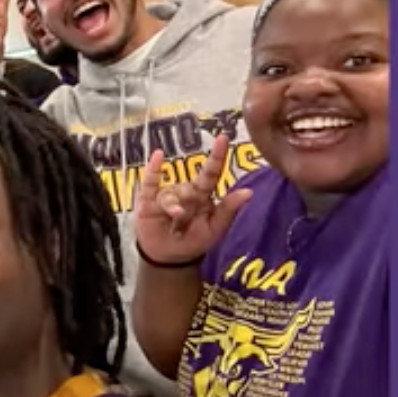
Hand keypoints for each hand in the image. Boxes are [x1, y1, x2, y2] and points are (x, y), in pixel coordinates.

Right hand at [131, 136, 254, 267]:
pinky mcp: (148, 201)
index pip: (211, 173)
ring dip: (173, 205)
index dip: (218, 156)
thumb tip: (249, 192)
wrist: (170, 259)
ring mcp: (167, 195)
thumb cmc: (194, 241)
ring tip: (176, 217)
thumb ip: (228, 210)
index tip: (224, 137)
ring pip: (171, 194)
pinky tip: (158, 157)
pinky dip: (153, 170)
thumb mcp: (215, 229)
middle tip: (218, 152)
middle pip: (192, 182)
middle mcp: (185, 191)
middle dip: (204, 174)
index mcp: (202, 196)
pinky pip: (150, 183)